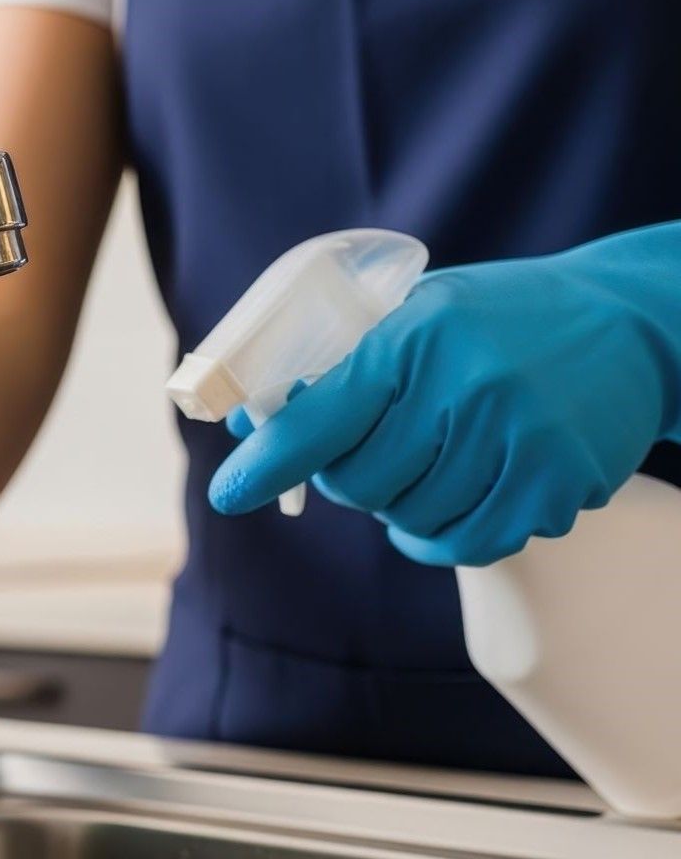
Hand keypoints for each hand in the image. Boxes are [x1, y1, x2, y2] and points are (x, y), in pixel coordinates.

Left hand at [209, 226, 680, 565]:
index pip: (318, 419)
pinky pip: (466, 544)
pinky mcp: (553, 485)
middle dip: (349, 479)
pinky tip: (455, 498)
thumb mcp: (418, 314)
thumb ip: (343, 366)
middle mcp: (464, 386)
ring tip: (432, 461)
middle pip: (357, 485)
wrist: (629, 326)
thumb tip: (251, 422)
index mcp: (414, 338)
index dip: (265, 462)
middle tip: (378, 449)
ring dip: (403, 506)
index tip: (229, 493)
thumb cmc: (498, 322)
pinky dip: (443, 537)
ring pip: (408, 520)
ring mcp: (514, 438)